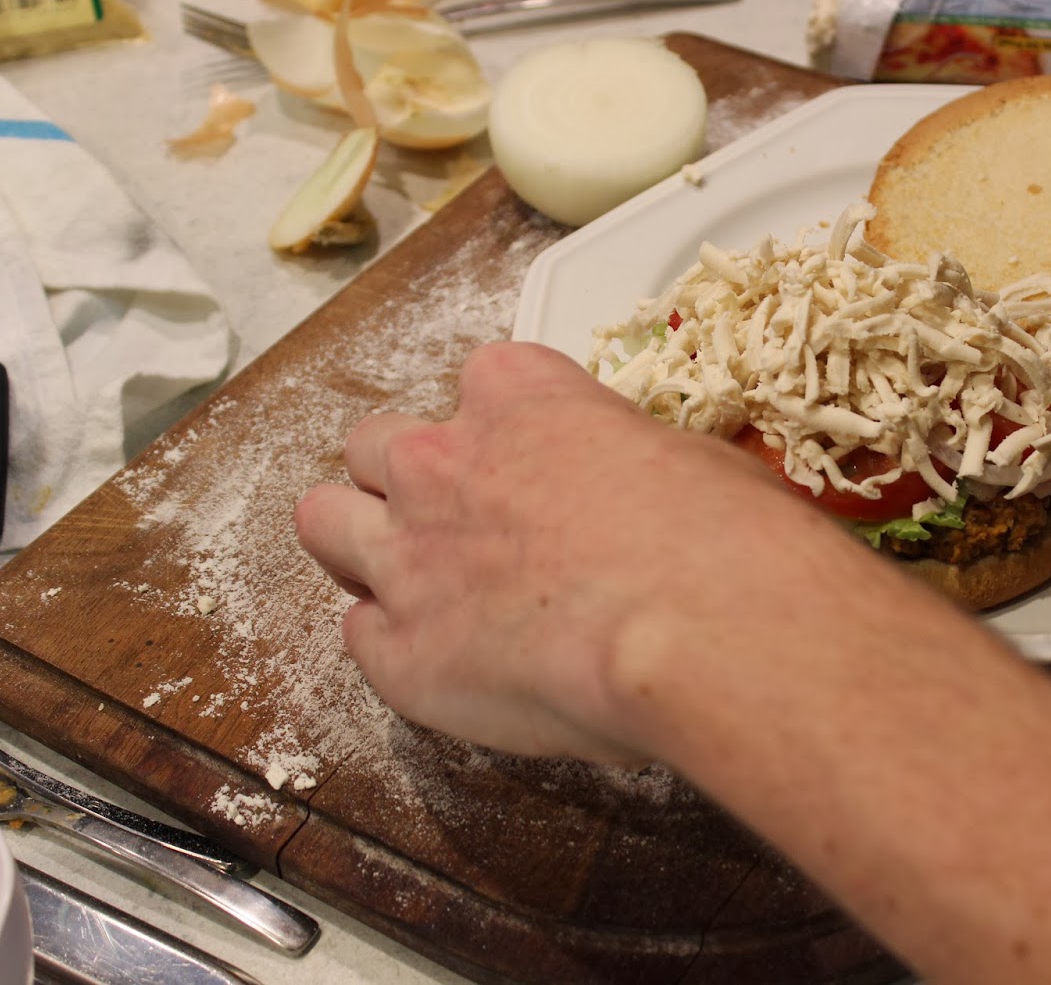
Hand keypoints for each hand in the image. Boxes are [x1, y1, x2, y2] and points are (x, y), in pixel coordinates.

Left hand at [293, 340, 855, 762]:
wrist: (705, 628)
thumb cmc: (725, 539)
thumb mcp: (690, 459)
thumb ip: (622, 465)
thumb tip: (637, 501)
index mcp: (517, 392)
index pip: (477, 386)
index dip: (501, 431)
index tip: (532, 466)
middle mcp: (441, 460)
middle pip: (374, 445)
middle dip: (406, 480)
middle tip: (460, 526)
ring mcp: (408, 556)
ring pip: (324, 522)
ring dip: (361, 546)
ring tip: (419, 587)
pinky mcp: (399, 653)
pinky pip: (359, 634)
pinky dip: (395, 645)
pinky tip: (451, 664)